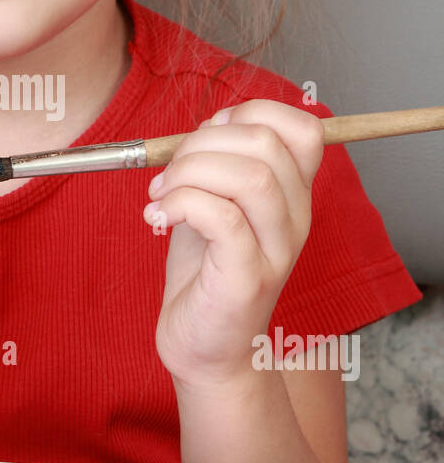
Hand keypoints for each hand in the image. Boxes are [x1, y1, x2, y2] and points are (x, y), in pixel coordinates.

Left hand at [143, 100, 324, 389]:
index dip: (251, 112)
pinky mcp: (248, 279)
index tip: (207, 137)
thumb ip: (220, 162)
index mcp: (291, 195)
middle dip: (202, 144)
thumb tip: (213, 121)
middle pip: (267, 144)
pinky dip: (182, 204)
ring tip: (161, 197)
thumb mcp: (214, 204)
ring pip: (251, 178)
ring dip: (190, 173)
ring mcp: (275, 251)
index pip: (303, 128)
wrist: (204, 350)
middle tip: (168, 175)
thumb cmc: (206, 274)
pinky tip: (158, 218)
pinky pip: (223, 218)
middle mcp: (294, 220)